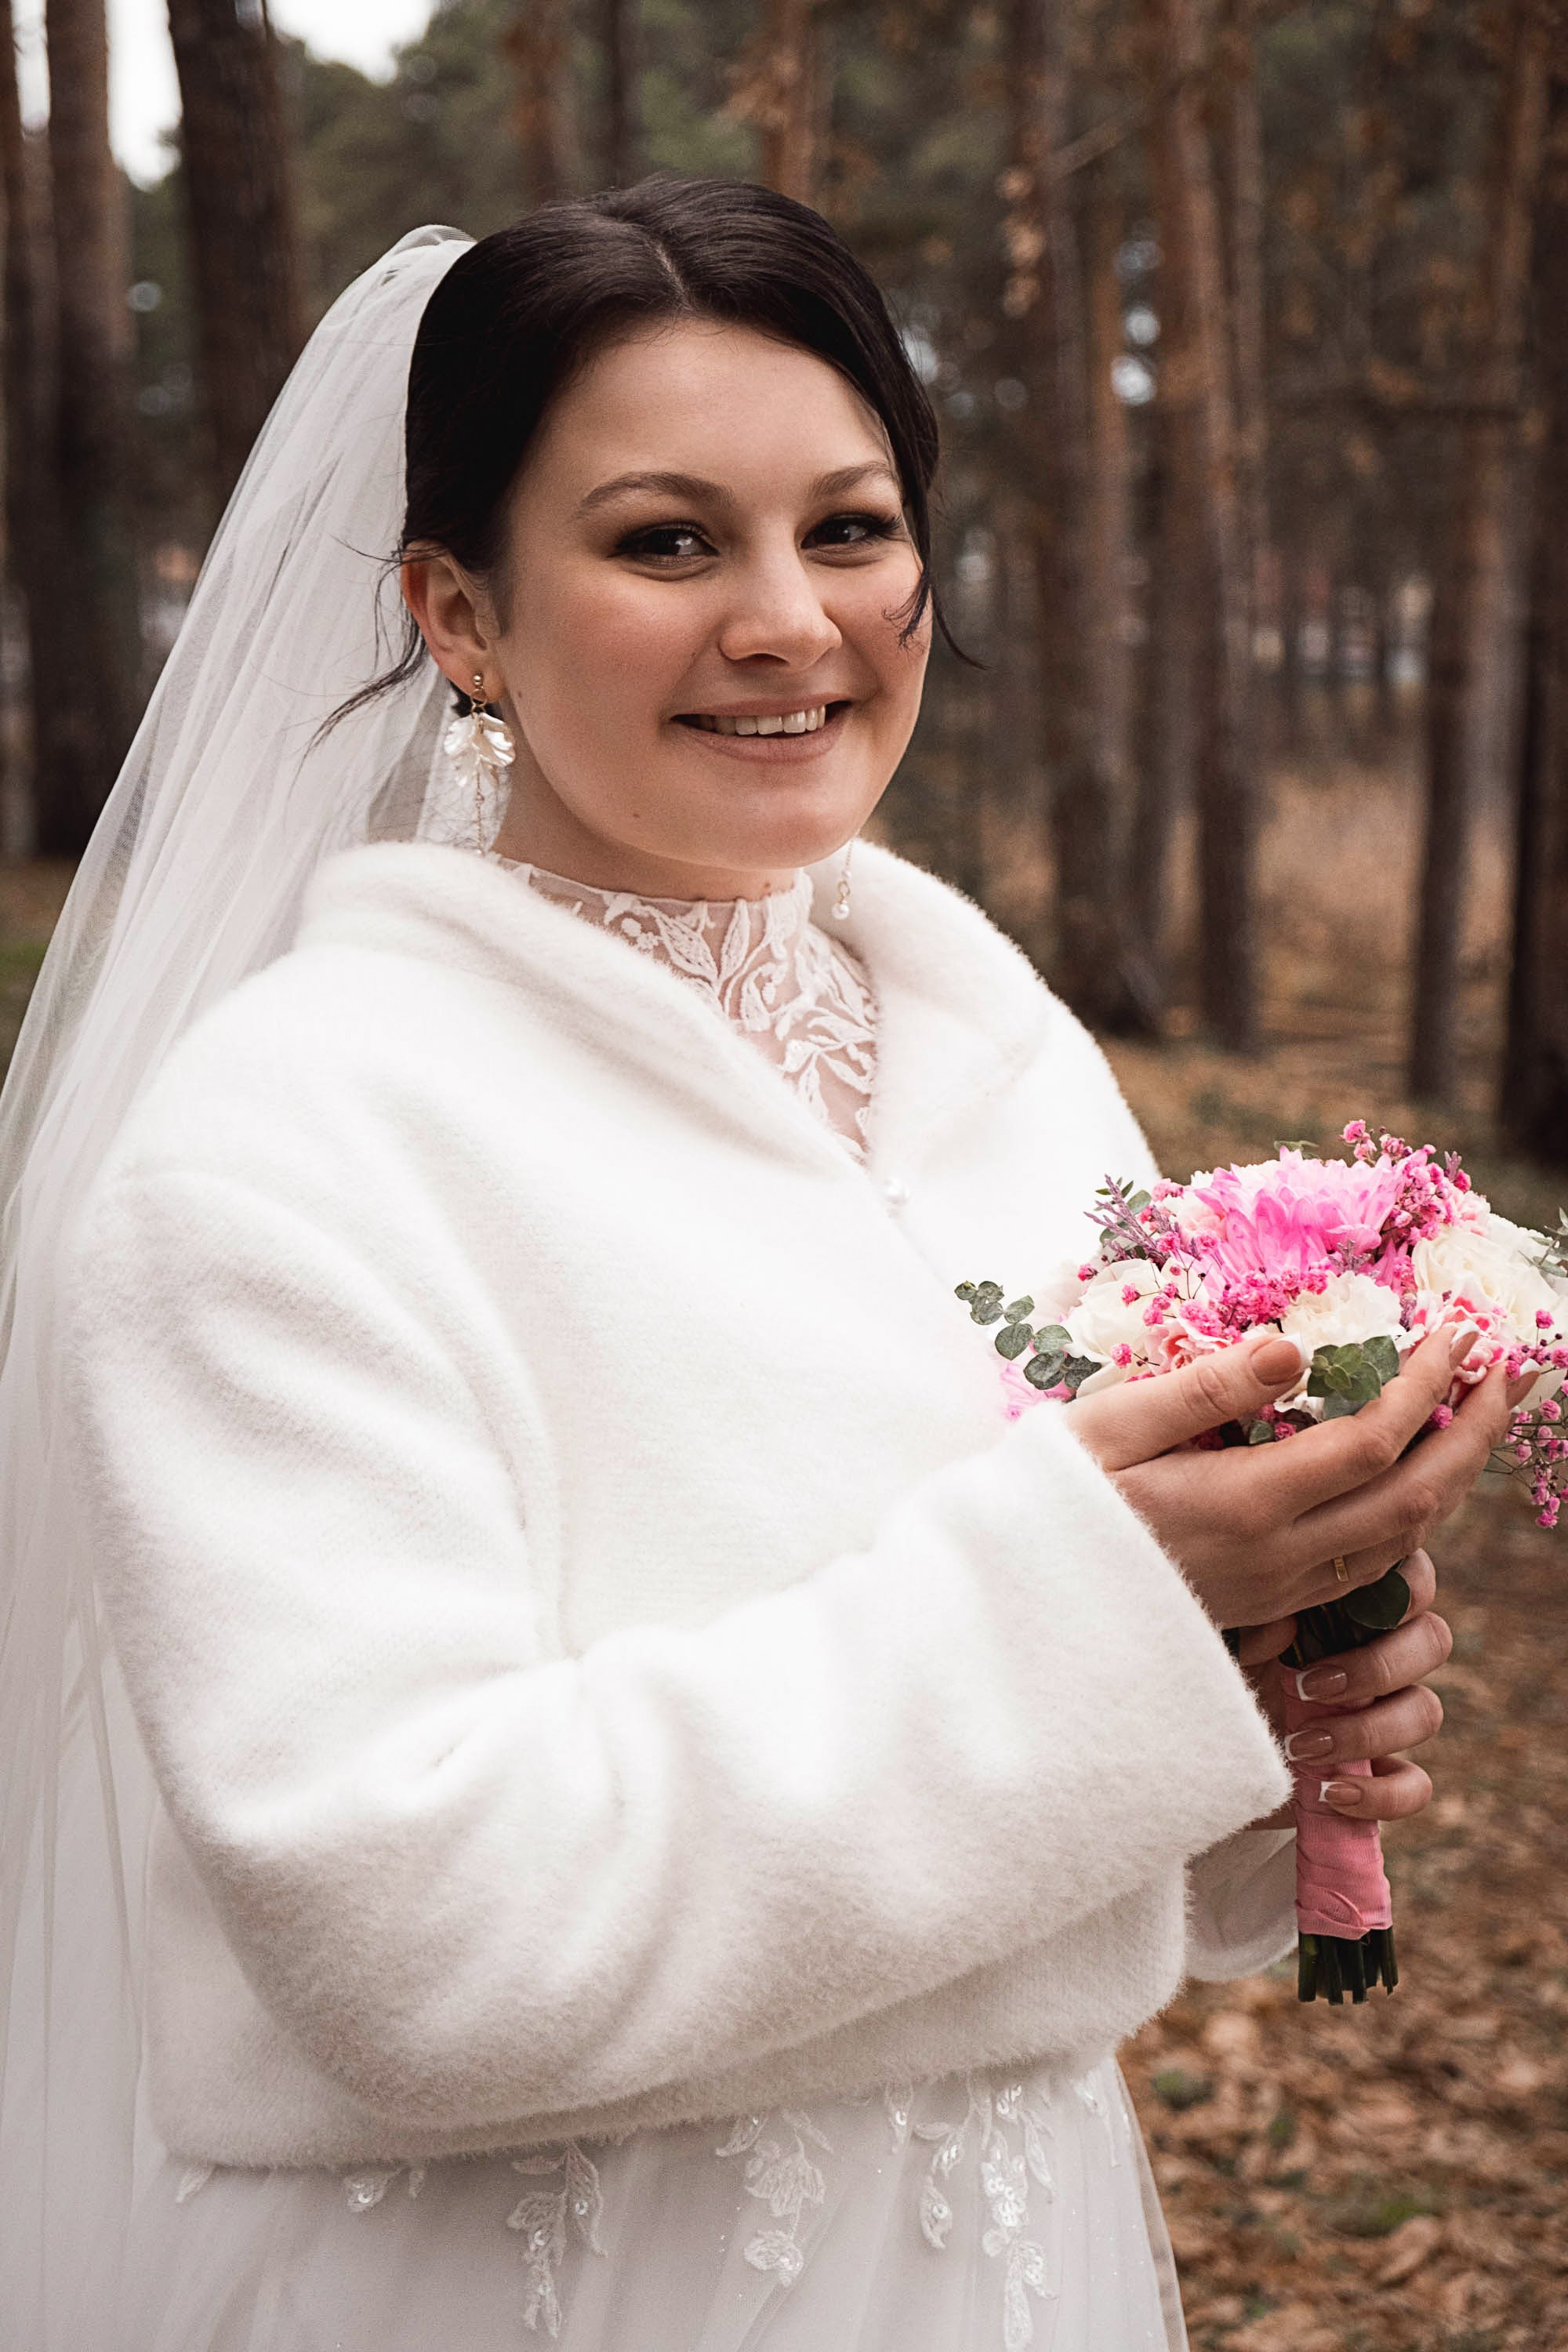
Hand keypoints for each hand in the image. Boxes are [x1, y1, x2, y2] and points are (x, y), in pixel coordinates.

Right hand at [1065, 1324, 1511, 1633]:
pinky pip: (1368, 1567)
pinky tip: (1407, 1475)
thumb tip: (1295, 1348)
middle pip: (1416, 1497)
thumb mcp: (1103, 1430)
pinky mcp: (1268, 1608)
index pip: (1372, 1439)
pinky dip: (1410, 1513)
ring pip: (1402, 1540)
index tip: (1459, 1328)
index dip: (1427, 1382)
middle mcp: (1278, 1558)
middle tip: (1505, 1365)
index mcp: (1243, 1504)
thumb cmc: (1045, 1510)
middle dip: (1474, 1429)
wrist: (1016, 1622)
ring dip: (1454, 1474)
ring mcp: (1278, 1593)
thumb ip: (1203, 1390)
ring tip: (1472, 1413)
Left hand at [1235, 1548, 1449, 1829]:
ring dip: (1369, 1731)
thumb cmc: (1214, 1669)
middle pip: (1432, 1641)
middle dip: (1377, 1666)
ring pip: (1427, 1711)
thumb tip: (1284, 1627)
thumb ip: (1253, 1623)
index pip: (1411, 1579)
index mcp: (1349, 1607)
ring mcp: (1384, 1716)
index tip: (1341, 1613)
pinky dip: (1383, 1795)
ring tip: (1300, 1747)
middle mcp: (1378, 1655)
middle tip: (1306, 1687)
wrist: (1191, 1747)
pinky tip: (1331, 1794)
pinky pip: (1417, 1786)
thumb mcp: (1223, 1639)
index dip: (1402, 1590)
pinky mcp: (1379, 1774)